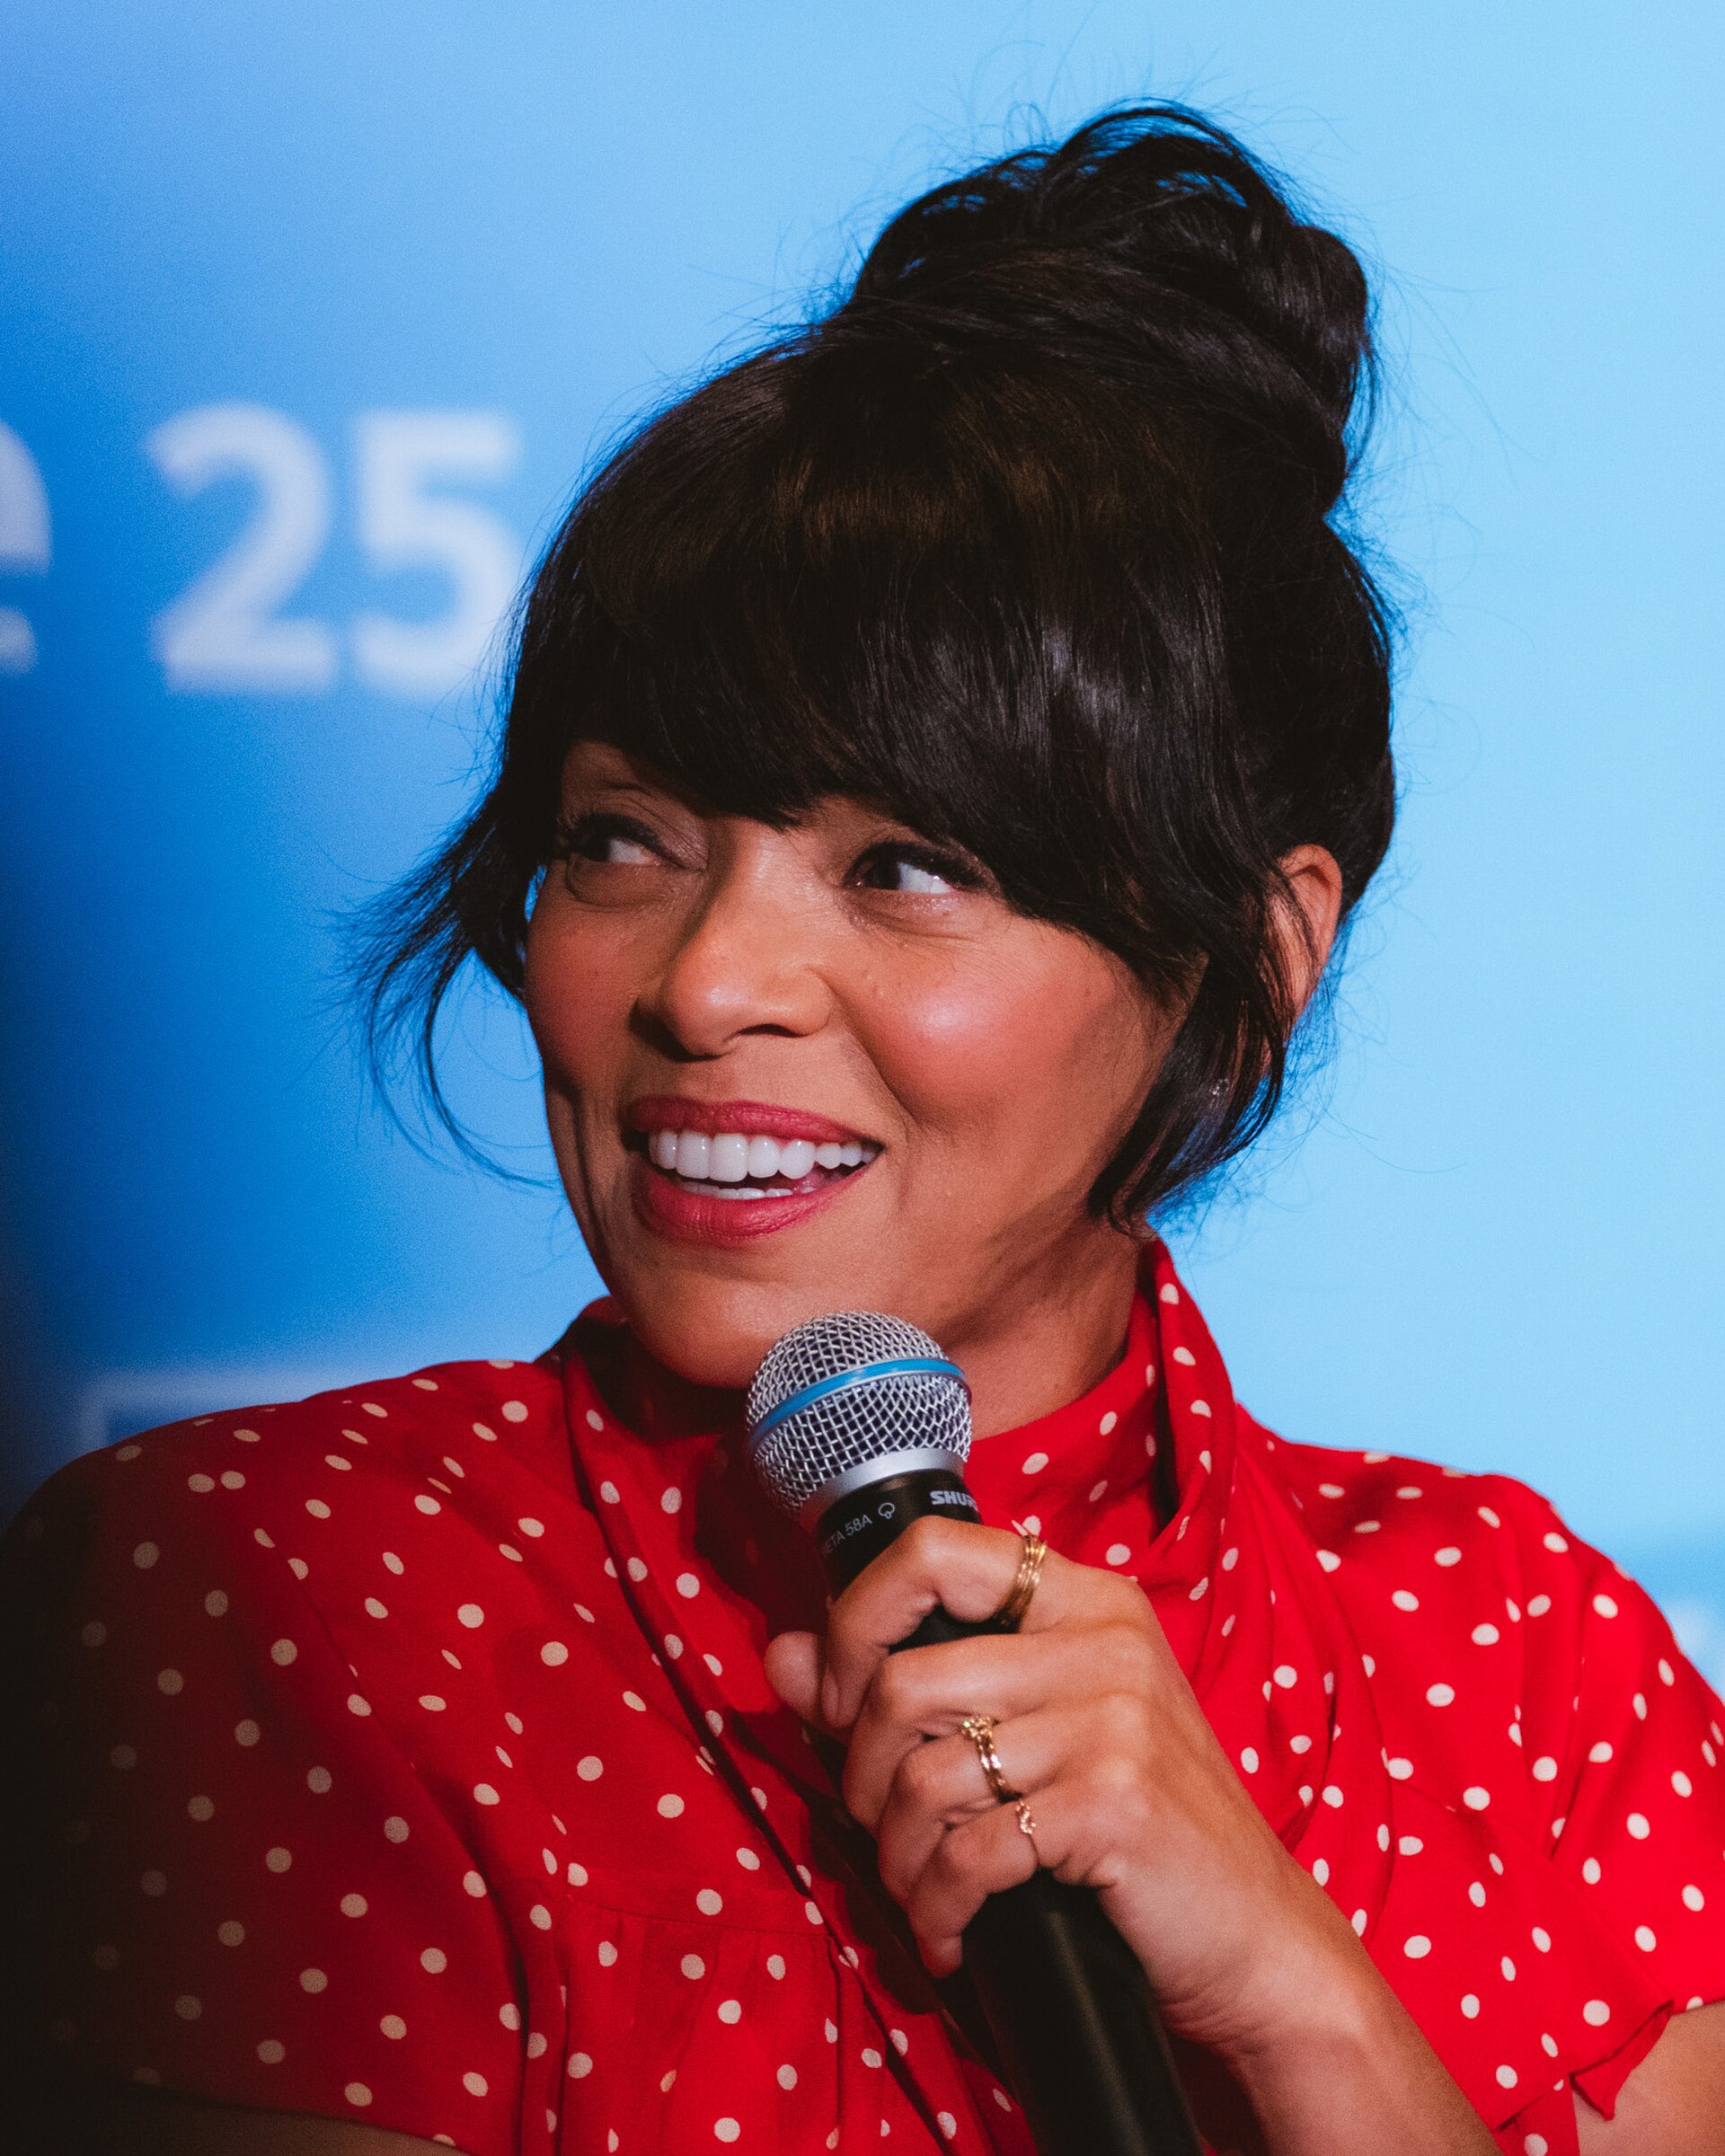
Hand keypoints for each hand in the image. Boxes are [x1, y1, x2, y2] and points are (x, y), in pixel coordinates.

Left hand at [764, 1515, 1369, 2062]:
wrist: (1257, 1937)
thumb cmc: (1137, 1828)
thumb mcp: (1033, 1732)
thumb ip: (906, 1683)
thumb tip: (781, 1653)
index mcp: (1082, 1596)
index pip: (931, 1550)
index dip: (855, 1619)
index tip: (841, 1696)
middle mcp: (1101, 1638)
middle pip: (901, 1680)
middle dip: (858, 1773)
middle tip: (877, 1824)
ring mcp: (1114, 1718)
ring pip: (921, 1774)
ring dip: (894, 1856)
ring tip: (917, 1889)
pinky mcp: (1114, 1803)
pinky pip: (969, 1851)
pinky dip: (938, 1906)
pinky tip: (951, 1932)